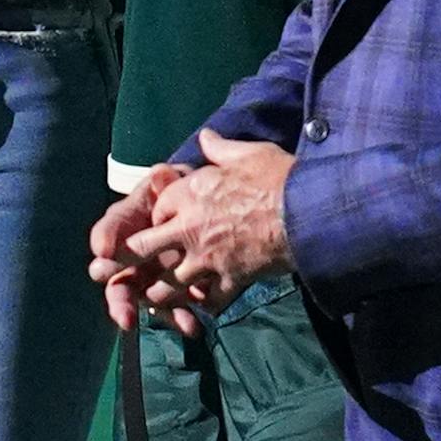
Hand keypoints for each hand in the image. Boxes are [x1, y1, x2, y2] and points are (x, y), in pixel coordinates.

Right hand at [89, 164, 198, 333]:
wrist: (199, 205)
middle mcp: (130, 255)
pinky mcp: (170, 289)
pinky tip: (193, 325)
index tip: (104, 249)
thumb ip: (164, 182)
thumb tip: (161, 174)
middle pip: (117, 280)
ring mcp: (148, 275)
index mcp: (127, 224)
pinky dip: (181, 318)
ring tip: (174, 325)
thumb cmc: (176, 189)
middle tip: (124, 315)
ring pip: (144, 300)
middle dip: (120, 300)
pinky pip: (171, 308)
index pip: (110, 230)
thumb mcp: (170, 181)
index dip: (106, 238)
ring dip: (158, 316)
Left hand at [122, 131, 293, 321]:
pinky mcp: (229, 282)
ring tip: (157, 296)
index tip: (162, 221)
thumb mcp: (247, 153)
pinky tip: (202, 304)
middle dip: (134, 258)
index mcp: (189, 194)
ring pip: (168, 285)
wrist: (306, 214)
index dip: (157, 215)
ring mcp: (207, 260)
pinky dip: (203, 305)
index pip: (155, 208)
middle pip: (144, 250)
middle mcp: (189, 229)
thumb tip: (206, 136)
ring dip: (161, 291)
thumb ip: (220, 148)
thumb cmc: (277, 178)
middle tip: (135, 266)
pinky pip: (207, 301)